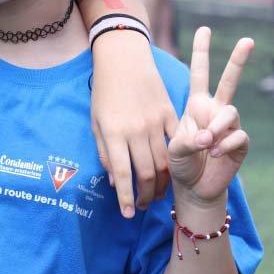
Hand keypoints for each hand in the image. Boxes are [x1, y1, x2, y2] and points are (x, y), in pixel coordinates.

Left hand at [91, 31, 179, 217]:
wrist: (123, 59)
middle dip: (145, 196)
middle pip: (147, 173)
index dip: (126, 198)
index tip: (128, 214)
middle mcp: (135, 130)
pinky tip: (173, 172)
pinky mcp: (169, 113)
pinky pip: (177, 143)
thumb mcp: (95, 122)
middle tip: (142, 207)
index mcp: (113, 133)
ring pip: (165, 162)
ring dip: (162, 184)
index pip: (121, 174)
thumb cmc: (104, 92)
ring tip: (156, 195)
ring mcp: (155, 122)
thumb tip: (115, 182)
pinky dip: (177, 161)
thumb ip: (104, 153)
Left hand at [168, 27, 252, 206]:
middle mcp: (215, 111)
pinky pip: (238, 136)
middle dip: (238, 60)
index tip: (204, 29)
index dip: (201, 52)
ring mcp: (230, 126)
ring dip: (217, 127)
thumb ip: (188, 139)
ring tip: (205, 143)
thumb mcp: (173, 147)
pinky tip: (215, 154)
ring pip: (231, 113)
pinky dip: (225, 145)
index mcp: (196, 105)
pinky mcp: (240, 143)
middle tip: (248, 40)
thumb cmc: (179, 163)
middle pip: (229, 81)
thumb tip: (208, 137)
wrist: (193, 187)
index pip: (199, 73)